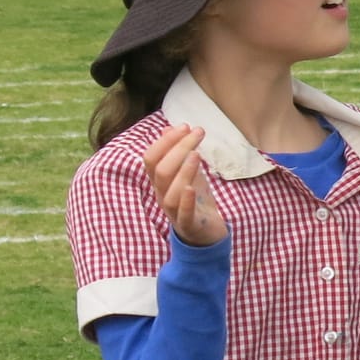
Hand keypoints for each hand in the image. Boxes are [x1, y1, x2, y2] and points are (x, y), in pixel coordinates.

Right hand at [143, 124, 226, 246]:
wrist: (207, 234)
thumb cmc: (196, 200)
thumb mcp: (188, 173)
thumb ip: (179, 153)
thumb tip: (167, 128)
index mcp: (160, 182)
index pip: (152, 158)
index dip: (165, 141)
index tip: (185, 125)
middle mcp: (162, 195)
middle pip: (161, 170)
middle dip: (178, 148)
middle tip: (198, 132)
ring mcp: (173, 211)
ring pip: (169, 191)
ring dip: (183, 171)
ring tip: (196, 153)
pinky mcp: (189, 224)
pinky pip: (182, 214)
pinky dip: (186, 201)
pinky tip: (192, 188)